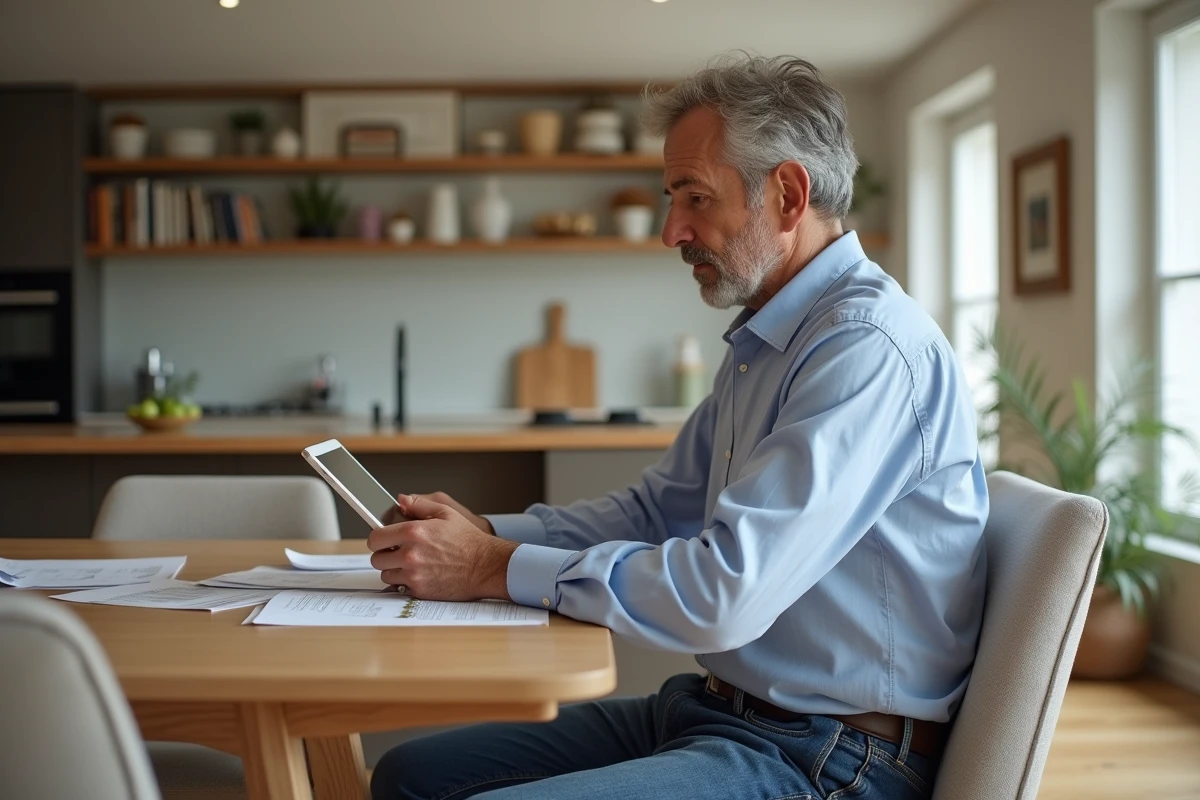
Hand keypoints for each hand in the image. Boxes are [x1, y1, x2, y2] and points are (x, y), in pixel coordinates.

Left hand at [367, 494, 516, 601]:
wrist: (485, 566)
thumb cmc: (469, 541)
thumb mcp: (447, 513)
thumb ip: (420, 505)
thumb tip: (401, 500)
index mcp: (413, 532)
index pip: (375, 538)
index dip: (378, 538)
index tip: (384, 540)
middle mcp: (410, 554)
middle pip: (376, 558)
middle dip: (385, 554)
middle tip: (397, 552)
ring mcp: (414, 575)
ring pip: (386, 574)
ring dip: (394, 570)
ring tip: (409, 564)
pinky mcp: (419, 591)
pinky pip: (399, 588)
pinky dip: (406, 583)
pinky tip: (419, 574)